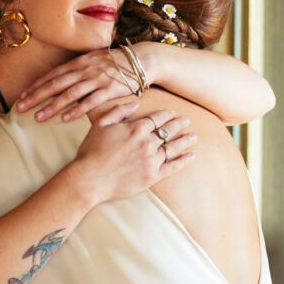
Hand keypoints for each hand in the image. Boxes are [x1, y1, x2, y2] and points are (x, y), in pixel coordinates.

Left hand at [17, 49, 138, 122]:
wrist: (141, 60)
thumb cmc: (115, 63)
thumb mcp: (93, 62)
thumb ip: (77, 70)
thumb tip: (60, 80)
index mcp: (78, 63)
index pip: (52, 76)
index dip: (36, 86)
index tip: (22, 96)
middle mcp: (84, 70)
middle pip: (55, 85)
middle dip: (36, 97)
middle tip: (20, 108)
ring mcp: (96, 80)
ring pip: (69, 95)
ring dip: (52, 107)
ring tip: (38, 117)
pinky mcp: (109, 90)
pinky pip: (89, 102)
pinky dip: (76, 111)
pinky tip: (64, 119)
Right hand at [69, 102, 195, 205]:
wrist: (89, 179)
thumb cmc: (91, 151)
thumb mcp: (101, 124)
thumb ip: (119, 111)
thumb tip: (136, 104)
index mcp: (136, 129)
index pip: (157, 119)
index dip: (166, 115)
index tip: (173, 113)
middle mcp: (147, 143)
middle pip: (168, 131)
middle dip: (179, 124)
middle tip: (187, 120)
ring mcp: (151, 161)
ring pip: (173, 148)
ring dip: (185, 141)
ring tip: (193, 136)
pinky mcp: (152, 177)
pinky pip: (172, 167)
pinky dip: (183, 161)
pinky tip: (191, 156)